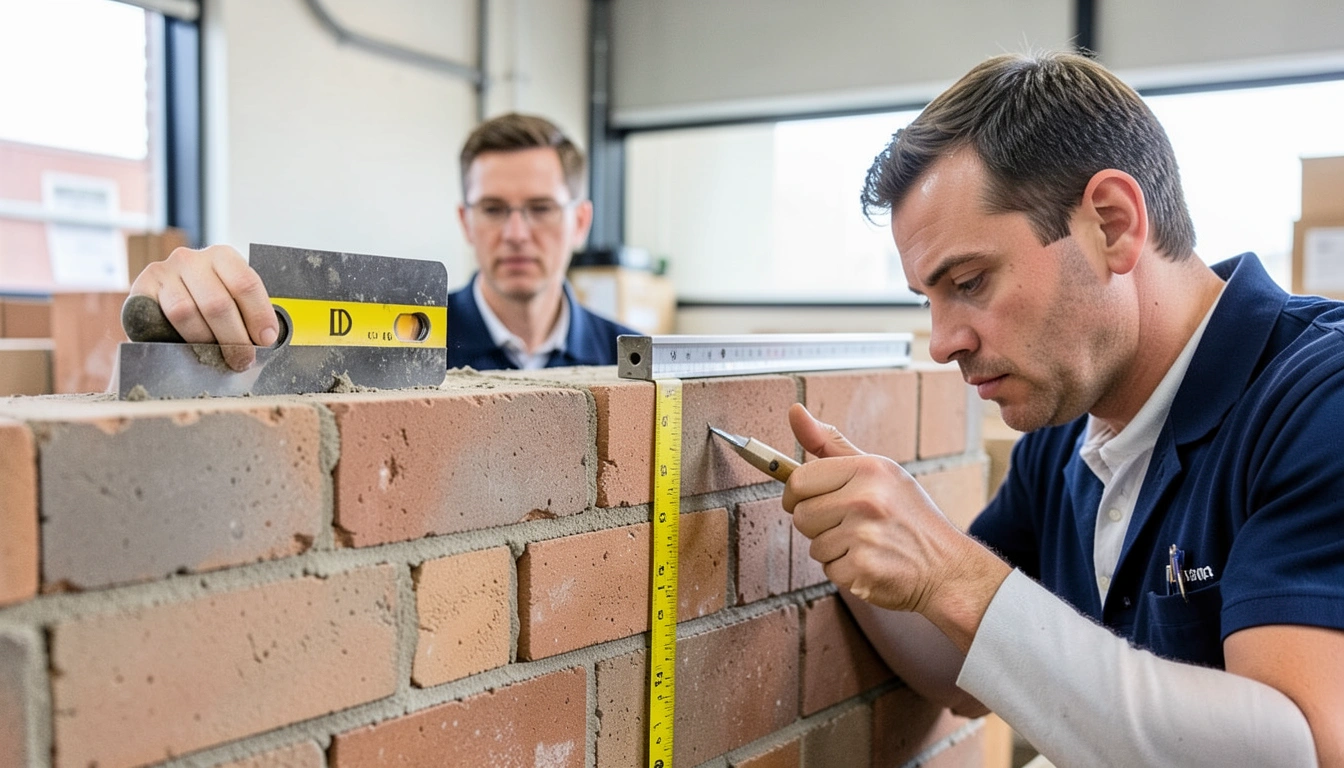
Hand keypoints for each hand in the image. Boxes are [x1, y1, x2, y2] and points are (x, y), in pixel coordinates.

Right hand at [129, 245, 277, 370]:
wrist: (166, 297)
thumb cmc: (209, 300)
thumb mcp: (232, 297)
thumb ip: (247, 312)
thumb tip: (267, 340)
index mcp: (223, 256)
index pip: (245, 284)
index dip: (258, 316)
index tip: (266, 340)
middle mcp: (191, 259)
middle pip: (217, 303)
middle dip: (234, 338)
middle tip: (242, 360)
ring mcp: (163, 271)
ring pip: (186, 312)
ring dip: (204, 342)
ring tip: (216, 357)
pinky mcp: (141, 288)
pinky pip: (159, 318)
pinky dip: (174, 337)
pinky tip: (186, 348)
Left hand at [782, 403, 1008, 649]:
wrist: (948, 566)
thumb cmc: (907, 514)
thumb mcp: (877, 470)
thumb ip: (830, 444)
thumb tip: (794, 411)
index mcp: (868, 469)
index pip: (799, 480)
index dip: (797, 494)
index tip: (809, 500)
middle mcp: (866, 499)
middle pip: (801, 515)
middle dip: (819, 525)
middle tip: (852, 525)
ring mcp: (865, 536)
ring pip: (814, 546)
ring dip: (834, 550)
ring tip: (868, 544)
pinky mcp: (864, 569)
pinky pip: (829, 570)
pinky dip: (846, 572)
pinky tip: (873, 563)